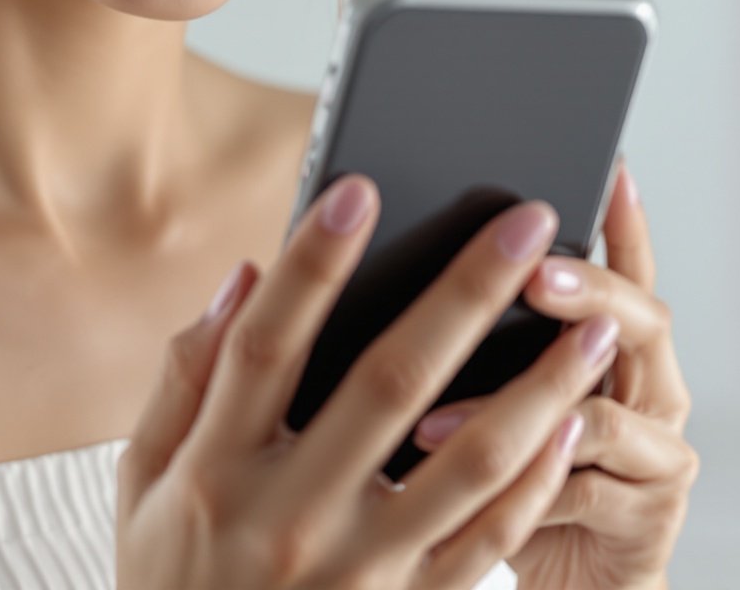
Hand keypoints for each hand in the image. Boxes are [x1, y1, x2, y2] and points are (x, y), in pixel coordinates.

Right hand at [118, 176, 613, 589]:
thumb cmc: (178, 581)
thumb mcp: (145, 488)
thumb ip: (185, 382)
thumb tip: (246, 279)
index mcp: (216, 473)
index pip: (266, 346)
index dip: (313, 264)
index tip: (361, 190)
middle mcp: (291, 517)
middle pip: (390, 382)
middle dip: (466, 292)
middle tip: (526, 221)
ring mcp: (359, 570)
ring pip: (470, 461)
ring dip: (541, 383)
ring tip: (594, 323)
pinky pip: (489, 539)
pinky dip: (536, 476)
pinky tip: (571, 420)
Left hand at [410, 167, 694, 589]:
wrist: (574, 585)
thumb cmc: (519, 485)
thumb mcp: (498, 402)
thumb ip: (479, 344)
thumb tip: (398, 279)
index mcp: (619, 350)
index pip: (628, 269)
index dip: (625, 222)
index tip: (608, 168)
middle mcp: (652, 390)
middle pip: (640, 320)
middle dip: (588, 290)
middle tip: (533, 274)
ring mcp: (657, 451)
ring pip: (608, 408)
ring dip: (529, 398)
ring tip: (445, 405)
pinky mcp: (647, 513)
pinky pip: (585, 484)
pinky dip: (524, 476)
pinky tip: (465, 471)